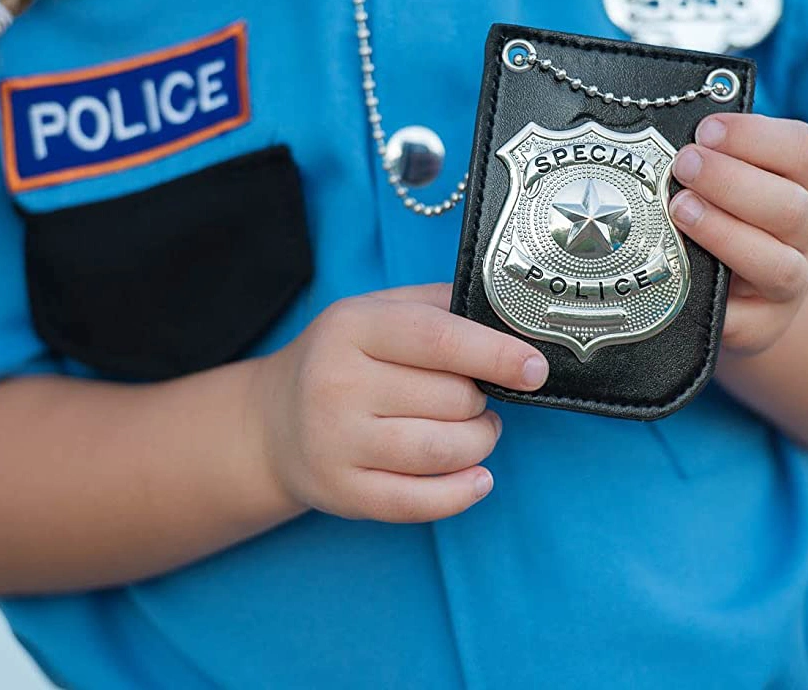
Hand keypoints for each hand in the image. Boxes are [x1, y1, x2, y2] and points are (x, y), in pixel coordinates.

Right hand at [259, 284, 548, 523]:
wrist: (272, 420)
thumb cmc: (344, 358)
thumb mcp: (376, 311)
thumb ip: (438, 304)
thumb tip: (508, 311)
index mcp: (352, 327)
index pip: (438, 339)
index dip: (495, 354)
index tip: (535, 369)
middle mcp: (337, 383)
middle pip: (450, 399)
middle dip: (481, 401)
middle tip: (478, 397)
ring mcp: (336, 442)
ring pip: (442, 452)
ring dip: (479, 443)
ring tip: (478, 431)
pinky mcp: (342, 492)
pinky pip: (419, 502)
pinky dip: (462, 493)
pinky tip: (477, 478)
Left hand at [669, 114, 807, 357]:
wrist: (750, 292)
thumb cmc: (728, 216)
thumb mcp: (730, 178)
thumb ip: (708, 157)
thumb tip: (660, 134)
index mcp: (801, 183)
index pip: (802, 150)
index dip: (755, 136)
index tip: (706, 130)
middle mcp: (807, 232)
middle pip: (789, 207)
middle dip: (730, 182)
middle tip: (683, 165)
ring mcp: (793, 282)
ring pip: (778, 264)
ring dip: (725, 233)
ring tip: (679, 211)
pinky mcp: (764, 325)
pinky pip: (744, 318)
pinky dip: (714, 299)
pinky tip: (680, 277)